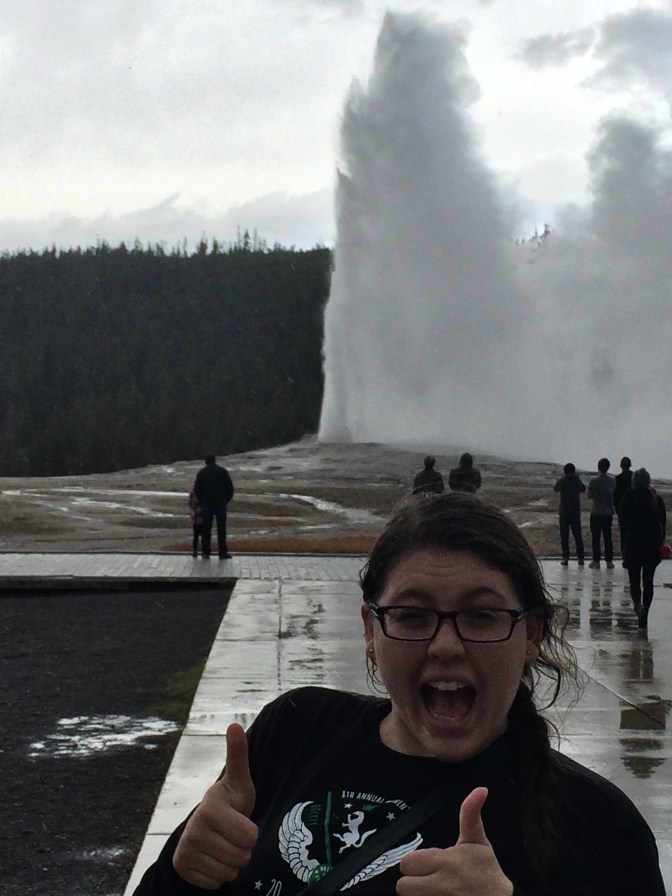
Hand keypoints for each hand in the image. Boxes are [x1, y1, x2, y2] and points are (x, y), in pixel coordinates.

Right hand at [172, 723, 257, 888]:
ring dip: (232, 863)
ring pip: (230, 873)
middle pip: (241, 857)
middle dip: (242, 850)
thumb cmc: (229, 804)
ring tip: (223, 845)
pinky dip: (218, 875)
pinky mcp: (184, 870)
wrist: (202, 830)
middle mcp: (194, 829)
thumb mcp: (238, 782)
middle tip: (232, 835)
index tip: (241, 821)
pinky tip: (212, 859)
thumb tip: (234, 724)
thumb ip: (239, 756)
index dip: (251, 832)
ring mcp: (187, 851)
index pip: (249, 836)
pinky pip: (216, 884)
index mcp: (210, 807)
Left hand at [397, 788, 512, 895]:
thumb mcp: (478, 843)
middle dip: (413, 882)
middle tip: (428, 880)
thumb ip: (470, 815)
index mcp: (447, 862)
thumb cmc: (487, 874)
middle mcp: (440, 886)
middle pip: (402, 885)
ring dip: (417, 895)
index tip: (429, 864)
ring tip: (432, 891)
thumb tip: (481, 789)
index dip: (415, 863)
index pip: (407, 862)